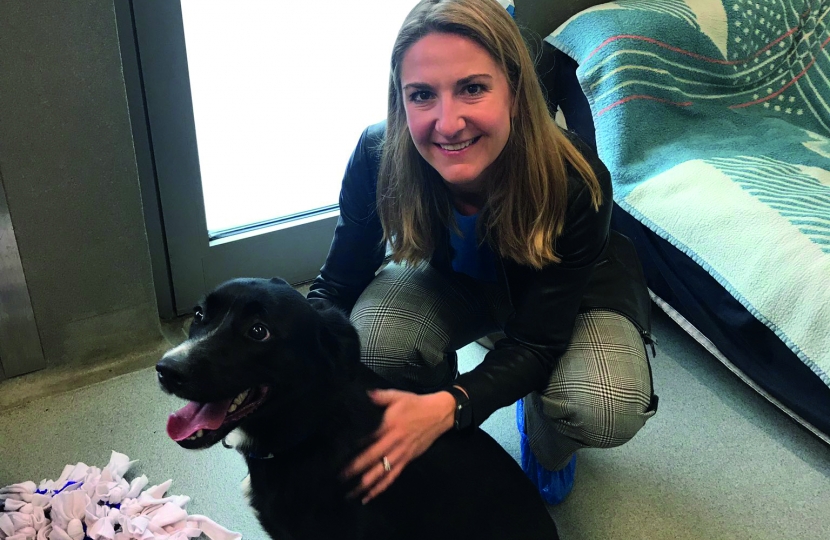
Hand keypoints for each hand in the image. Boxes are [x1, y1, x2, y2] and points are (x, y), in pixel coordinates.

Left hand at [342, 389, 455, 503]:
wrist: (439, 414)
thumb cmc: (416, 404)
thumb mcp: (398, 396)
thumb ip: (380, 396)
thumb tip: (366, 394)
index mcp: (390, 427)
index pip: (370, 441)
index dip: (356, 449)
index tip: (341, 457)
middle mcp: (395, 443)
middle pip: (374, 460)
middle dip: (357, 470)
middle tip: (341, 478)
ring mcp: (401, 454)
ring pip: (382, 473)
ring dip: (367, 484)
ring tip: (353, 494)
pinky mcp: (407, 460)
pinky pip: (392, 477)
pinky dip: (381, 487)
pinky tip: (370, 495)